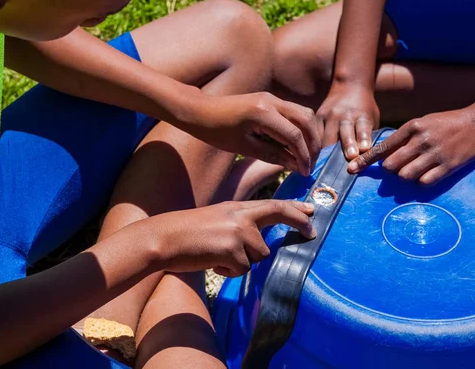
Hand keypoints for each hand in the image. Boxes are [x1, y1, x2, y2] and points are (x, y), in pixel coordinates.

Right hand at [155, 200, 315, 276]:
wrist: (162, 239)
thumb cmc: (185, 234)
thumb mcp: (216, 220)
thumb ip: (239, 226)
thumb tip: (260, 245)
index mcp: (236, 207)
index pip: (271, 204)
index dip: (293, 207)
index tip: (310, 210)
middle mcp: (241, 216)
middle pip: (278, 214)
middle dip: (299, 221)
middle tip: (312, 232)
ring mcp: (238, 232)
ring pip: (259, 255)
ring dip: (242, 262)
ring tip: (217, 256)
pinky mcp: (233, 250)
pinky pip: (242, 270)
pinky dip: (228, 272)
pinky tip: (212, 263)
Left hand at [190, 92, 320, 175]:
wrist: (200, 110)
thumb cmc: (216, 131)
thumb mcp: (244, 147)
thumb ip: (272, 155)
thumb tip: (295, 166)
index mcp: (263, 113)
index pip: (294, 135)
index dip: (303, 156)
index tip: (305, 172)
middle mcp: (271, 101)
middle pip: (306, 121)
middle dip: (313, 144)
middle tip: (311, 164)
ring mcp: (272, 98)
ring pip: (304, 114)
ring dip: (310, 134)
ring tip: (307, 156)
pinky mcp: (270, 99)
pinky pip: (294, 112)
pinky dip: (301, 128)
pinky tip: (297, 145)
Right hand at [316, 83, 379, 159]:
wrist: (350, 86)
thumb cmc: (364, 109)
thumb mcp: (372, 118)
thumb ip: (370, 136)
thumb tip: (371, 160)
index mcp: (361, 115)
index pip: (362, 127)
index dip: (363, 138)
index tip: (364, 149)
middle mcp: (344, 115)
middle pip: (344, 132)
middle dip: (346, 146)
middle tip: (349, 159)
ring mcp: (329, 115)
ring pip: (327, 136)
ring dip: (328, 152)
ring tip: (327, 166)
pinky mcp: (317, 117)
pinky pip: (314, 135)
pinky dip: (315, 147)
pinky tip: (314, 159)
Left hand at [348, 108, 474, 184]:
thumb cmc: (445, 123)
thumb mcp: (422, 123)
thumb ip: (403, 138)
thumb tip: (383, 156)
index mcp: (412, 128)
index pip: (382, 147)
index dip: (365, 160)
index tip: (352, 169)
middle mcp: (420, 140)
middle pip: (391, 166)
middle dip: (391, 170)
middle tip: (400, 166)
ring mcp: (434, 154)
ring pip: (405, 176)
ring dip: (406, 176)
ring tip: (416, 169)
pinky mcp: (448, 166)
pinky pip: (424, 182)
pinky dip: (422, 181)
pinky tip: (428, 174)